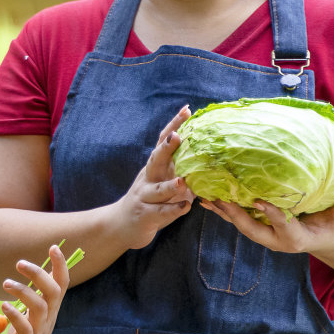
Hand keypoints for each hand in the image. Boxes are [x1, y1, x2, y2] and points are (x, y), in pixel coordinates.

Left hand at [0, 244, 70, 333]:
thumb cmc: (28, 332)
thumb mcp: (35, 310)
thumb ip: (38, 291)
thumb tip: (39, 267)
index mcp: (52, 306)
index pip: (62, 282)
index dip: (61, 265)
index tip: (54, 247)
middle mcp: (49, 316)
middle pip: (53, 292)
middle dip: (39, 275)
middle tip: (20, 263)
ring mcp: (39, 329)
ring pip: (39, 307)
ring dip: (23, 292)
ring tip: (6, 283)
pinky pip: (24, 327)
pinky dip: (15, 315)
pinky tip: (4, 306)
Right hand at [108, 105, 195, 250]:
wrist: (122, 224)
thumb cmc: (151, 200)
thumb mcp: (163, 181)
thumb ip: (181, 170)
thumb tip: (212, 157)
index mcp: (154, 166)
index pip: (163, 141)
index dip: (174, 125)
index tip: (187, 110)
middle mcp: (148, 178)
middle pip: (155, 159)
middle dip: (166, 148)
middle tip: (178, 136)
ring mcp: (144, 197)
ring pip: (157, 190)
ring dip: (170, 186)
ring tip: (182, 181)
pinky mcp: (145, 215)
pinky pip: (159, 213)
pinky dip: (172, 210)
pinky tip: (185, 207)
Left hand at [201, 193, 333, 254]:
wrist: (320, 238)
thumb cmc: (332, 226)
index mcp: (294, 238)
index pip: (282, 224)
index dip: (271, 213)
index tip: (259, 201)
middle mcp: (274, 239)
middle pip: (251, 228)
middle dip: (235, 215)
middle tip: (220, 200)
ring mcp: (263, 234)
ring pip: (239, 224)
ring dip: (221, 211)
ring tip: (204, 197)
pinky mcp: (256, 227)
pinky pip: (235, 219)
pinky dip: (221, 209)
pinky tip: (205, 199)